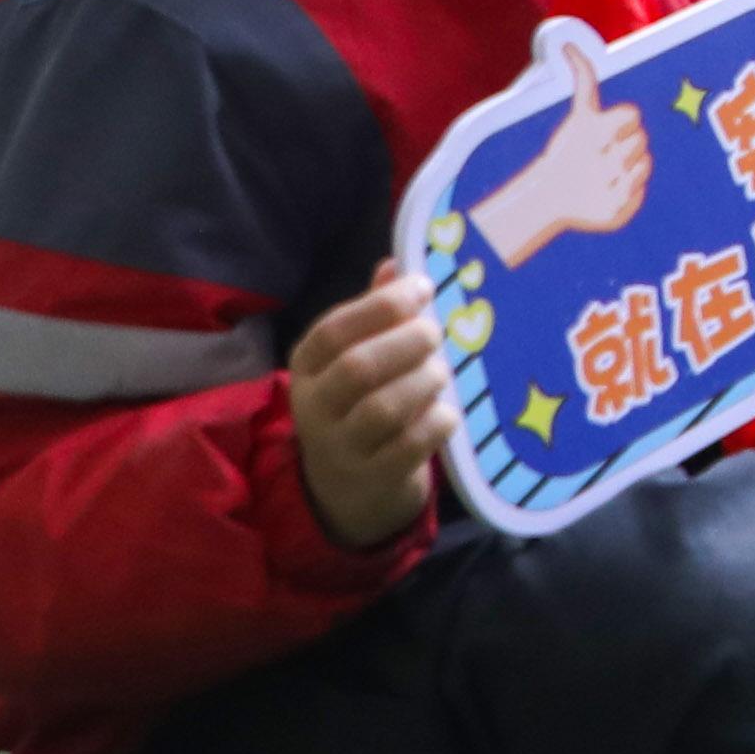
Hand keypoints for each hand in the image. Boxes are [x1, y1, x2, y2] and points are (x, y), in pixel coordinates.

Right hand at [286, 267, 453, 553]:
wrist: (347, 488)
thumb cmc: (358, 403)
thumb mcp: (353, 357)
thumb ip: (373, 314)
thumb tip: (397, 265)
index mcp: (307, 365)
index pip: (333, 330)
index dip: (382, 305)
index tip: (422, 287)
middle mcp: (315, 406)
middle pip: (358, 368)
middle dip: (407, 342)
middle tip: (435, 334)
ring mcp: (341, 447)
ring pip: (384, 408)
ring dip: (425, 381)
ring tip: (440, 374)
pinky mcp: (373, 478)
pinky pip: (412, 445)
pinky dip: (438, 422)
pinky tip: (447, 412)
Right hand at [461, 35, 651, 265]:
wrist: (548, 197)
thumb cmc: (568, 149)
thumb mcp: (577, 114)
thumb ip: (583, 79)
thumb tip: (569, 44)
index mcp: (595, 130)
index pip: (633, 115)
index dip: (623, 123)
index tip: (606, 130)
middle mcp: (607, 158)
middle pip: (642, 139)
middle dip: (626, 143)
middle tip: (604, 153)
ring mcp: (614, 186)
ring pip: (645, 164)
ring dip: (630, 165)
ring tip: (604, 171)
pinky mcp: (620, 211)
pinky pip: (641, 191)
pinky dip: (628, 190)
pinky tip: (606, 190)